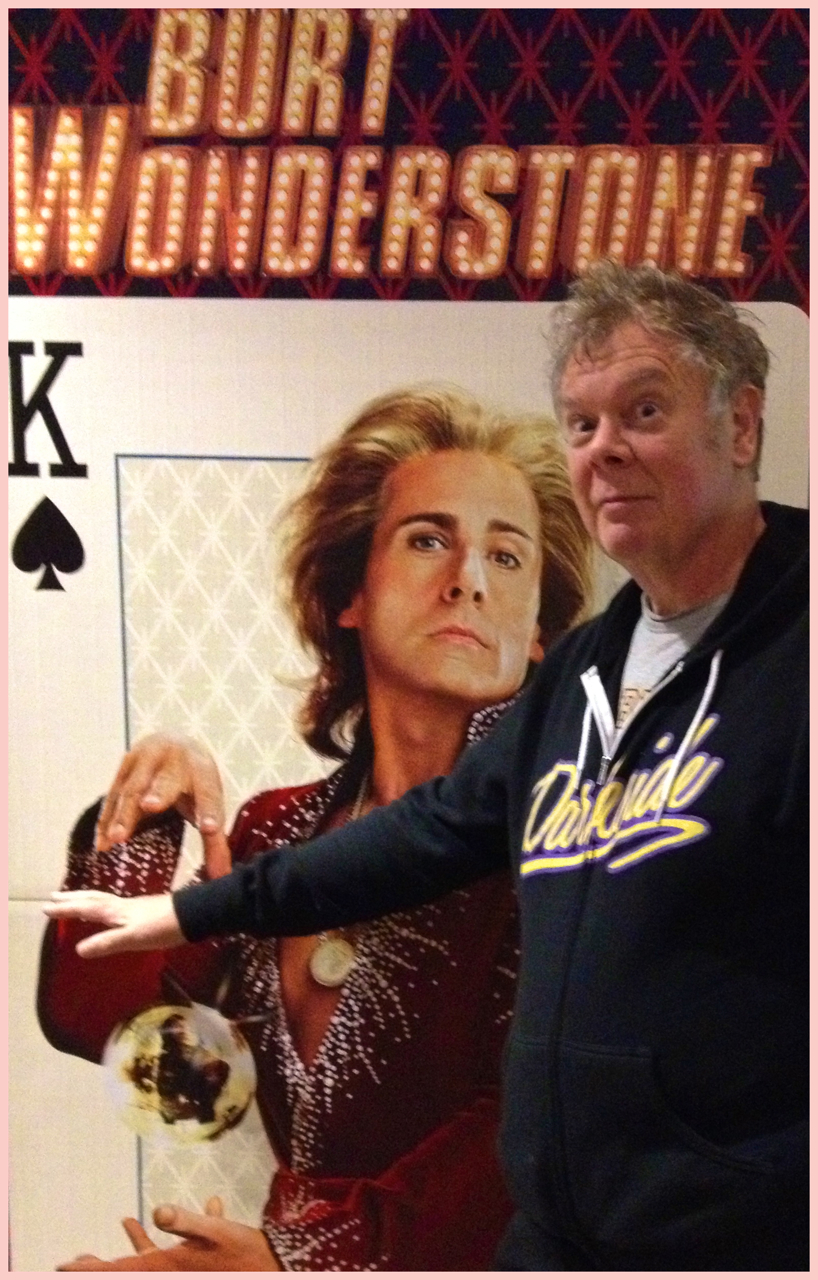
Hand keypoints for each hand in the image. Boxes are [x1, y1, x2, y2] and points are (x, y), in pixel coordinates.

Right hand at [43, 890, 184, 957]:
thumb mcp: (132, 938)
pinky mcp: (142, 909)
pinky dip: (101, 905)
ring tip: (74, 900)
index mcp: (115, 911)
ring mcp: (132, 906)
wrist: (191, 916)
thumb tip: (77, 949)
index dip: (66, 909)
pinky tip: (108, 911)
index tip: (46, 907)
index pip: (85, 908)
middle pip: (91, 898)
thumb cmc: (161, 927)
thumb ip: (106, 942)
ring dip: (85, 899)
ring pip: (102, 899)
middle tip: (53, 896)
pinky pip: (112, 904)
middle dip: (72, 898)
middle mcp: (120, 905)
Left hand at [57, 1197, 280, 1270]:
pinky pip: (165, 1254)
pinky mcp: (192, 1266)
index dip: (91, 1270)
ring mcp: (180, 1270)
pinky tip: (155, 1214)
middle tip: (70, 1263)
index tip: (63, 1267)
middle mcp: (169, 1271)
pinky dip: (156, 1237)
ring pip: (143, 1262)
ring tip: (110, 1231)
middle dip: (99, 1266)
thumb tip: (158, 1211)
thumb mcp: (217, 1234)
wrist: (271, 1270)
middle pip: (126, 1271)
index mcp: (168, 1267)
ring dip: (124, 1251)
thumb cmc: (244, 1254)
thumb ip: (187, 1222)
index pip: (120, 1271)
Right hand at [96, 734, 230, 877]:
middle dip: (157, 794)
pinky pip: (113, 794)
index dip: (208, 811)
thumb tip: (221, 877)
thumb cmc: (194, 782)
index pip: (208, 794)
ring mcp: (147, 758)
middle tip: (150, 806)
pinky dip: (107, 819)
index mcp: (203, 771)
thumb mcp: (208, 802)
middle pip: (166, 782)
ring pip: (133, 788)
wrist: (175, 743)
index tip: (209, 828)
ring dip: (123, 813)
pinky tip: (102, 842)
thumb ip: (214, 841)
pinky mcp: (125, 765)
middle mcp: (175, 760)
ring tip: (115, 839)